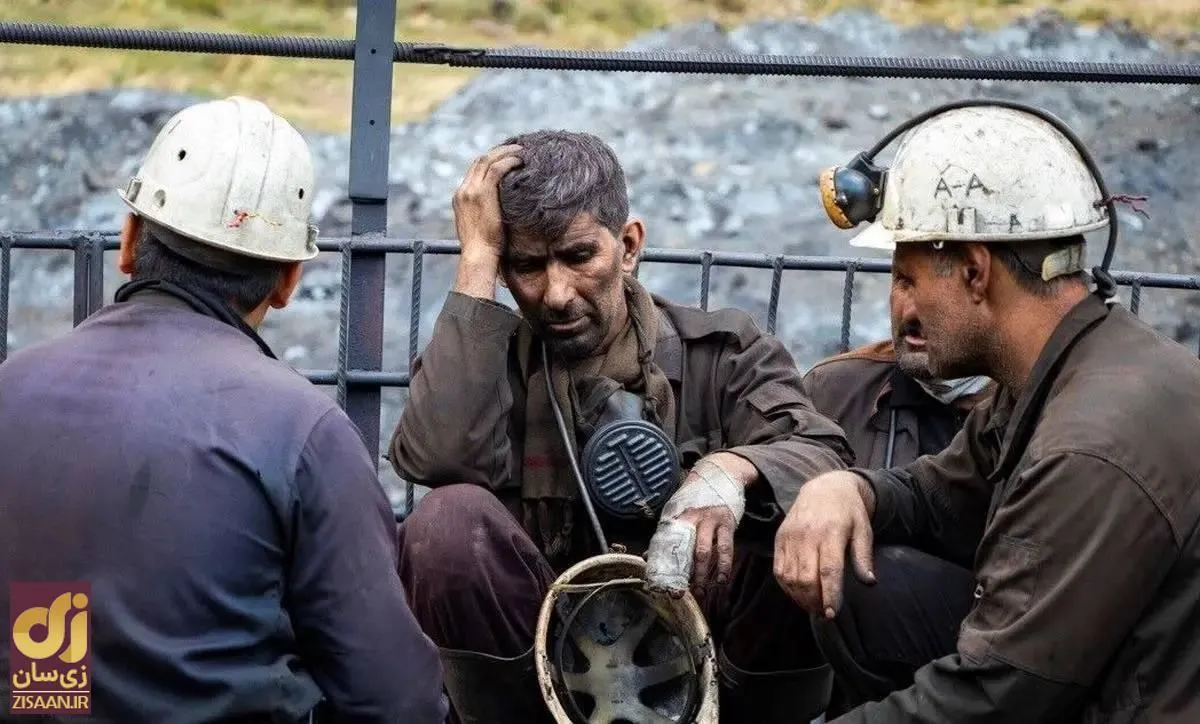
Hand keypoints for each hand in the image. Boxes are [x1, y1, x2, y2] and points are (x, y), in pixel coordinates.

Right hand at [452, 143, 522, 263]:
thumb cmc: (484, 248)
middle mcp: (463, 191)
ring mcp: (471, 191)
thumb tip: (501, 210)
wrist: (479, 256)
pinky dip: (509, 161)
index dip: (491, 160)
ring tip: (522, 151)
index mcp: (461, 197)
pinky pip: (497, 168)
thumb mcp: (481, 226)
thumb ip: (486, 213)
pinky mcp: (482, 193)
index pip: (475, 170)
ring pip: (488, 160)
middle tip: (516, 149)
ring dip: (506, 152)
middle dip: (499, 151)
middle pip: (480, 160)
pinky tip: (521, 161)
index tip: (506, 158)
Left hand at [645, 452, 753, 597]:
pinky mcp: (726, 522)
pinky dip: (724, 565)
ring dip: (703, 574)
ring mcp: (710, 520)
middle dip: (682, 574)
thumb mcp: (677, 509)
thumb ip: (666, 532)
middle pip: (684, 551)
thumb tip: (649, 557)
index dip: (661, 564)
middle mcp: (691, 518)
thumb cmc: (695, 495)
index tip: (659, 582)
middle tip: (678, 594)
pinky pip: (725, 547)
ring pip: (704, 551)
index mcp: (675, 516)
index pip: (665, 544)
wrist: (719, 472)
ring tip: (702, 593)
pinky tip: (721, 580)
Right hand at [773, 470, 876, 618]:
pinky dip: (787, 587)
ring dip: (800, 598)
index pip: (828, 570)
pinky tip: (799, 595)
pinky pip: (779, 570)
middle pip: (806, 578)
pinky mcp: (780, 539)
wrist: (824, 488)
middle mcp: (807, 535)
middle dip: (814, 601)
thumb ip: (864, 557)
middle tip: (825, 613)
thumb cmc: (848, 512)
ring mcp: (790, 537)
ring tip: (813, 607)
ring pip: (790, 577)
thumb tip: (870, 583)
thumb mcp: (863, 530)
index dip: (830, 595)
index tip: (832, 614)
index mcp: (831, 532)